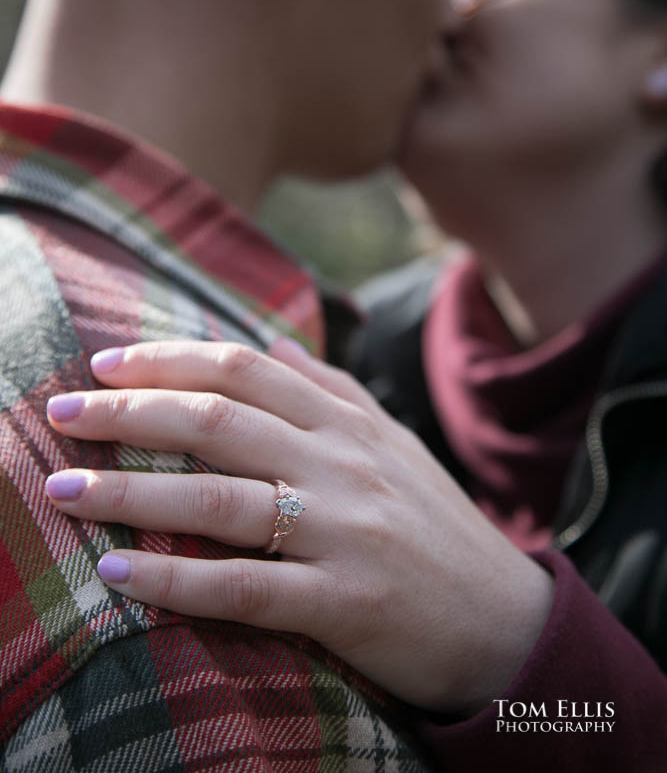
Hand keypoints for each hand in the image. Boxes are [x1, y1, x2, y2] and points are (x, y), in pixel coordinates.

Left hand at [45, 340, 553, 713]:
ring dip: (132, 493)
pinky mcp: (343, 603)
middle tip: (62, 414)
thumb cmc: (437, 526)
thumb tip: (273, 342)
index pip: (244, 369)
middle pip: (218, 422)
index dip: (169, 360)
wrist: (505, 619)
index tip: (106, 364)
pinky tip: (120, 572)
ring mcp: (341, 534)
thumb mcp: (393, 442)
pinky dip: (176, 581)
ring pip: (219, 500)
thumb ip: (331, 390)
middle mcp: (341, 466)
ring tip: (65, 491)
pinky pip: (245, 588)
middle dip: (130, 414)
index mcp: (348, 424)